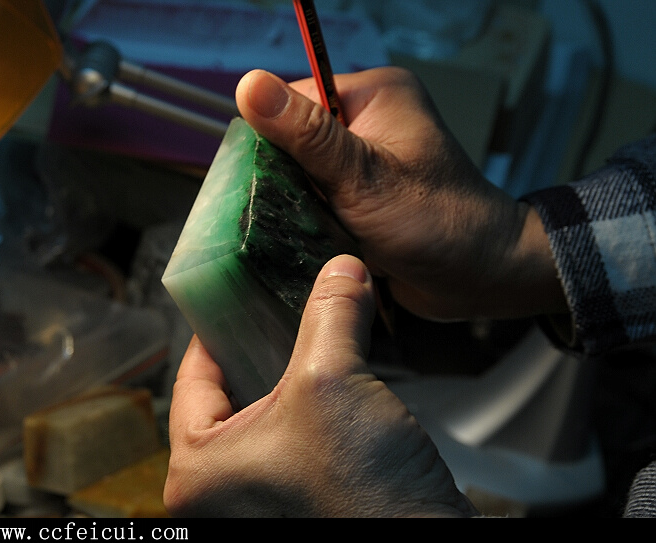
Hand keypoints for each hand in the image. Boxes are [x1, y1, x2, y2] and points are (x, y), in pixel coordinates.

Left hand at [163, 255, 477, 516]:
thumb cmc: (362, 499)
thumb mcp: (334, 381)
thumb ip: (331, 314)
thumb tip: (341, 271)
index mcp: (197, 472)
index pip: (193, 378)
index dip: (218, 329)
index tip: (234, 299)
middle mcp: (220, 494)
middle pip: (231, 395)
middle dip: (263, 349)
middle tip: (282, 310)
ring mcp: (261, 503)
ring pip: (268, 418)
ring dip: (295, 378)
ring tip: (315, 339)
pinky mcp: (301, 504)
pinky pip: (296, 443)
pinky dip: (314, 410)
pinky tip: (341, 384)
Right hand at [235, 68, 566, 320]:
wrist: (481, 277)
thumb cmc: (435, 223)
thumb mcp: (364, 177)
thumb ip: (307, 135)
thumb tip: (248, 85)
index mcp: (373, 95)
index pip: (294, 100)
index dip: (270, 137)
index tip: (263, 180)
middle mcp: (368, 121)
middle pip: (293, 140)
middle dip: (282, 178)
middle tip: (281, 212)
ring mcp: (365, 161)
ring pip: (301, 175)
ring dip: (295, 204)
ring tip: (298, 229)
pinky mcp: (361, 196)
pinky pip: (317, 200)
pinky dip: (309, 219)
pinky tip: (309, 239)